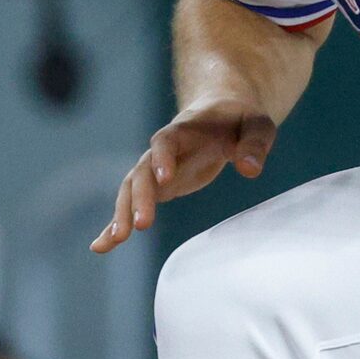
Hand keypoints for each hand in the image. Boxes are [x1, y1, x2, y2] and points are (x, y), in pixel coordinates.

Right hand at [92, 99, 278, 251]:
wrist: (220, 112)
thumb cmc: (239, 120)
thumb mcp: (257, 126)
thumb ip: (254, 145)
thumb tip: (250, 170)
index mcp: (184, 130)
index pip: (165, 142)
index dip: (162, 159)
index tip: (164, 180)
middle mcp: (161, 150)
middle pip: (142, 172)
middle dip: (139, 198)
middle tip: (140, 226)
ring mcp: (155, 168)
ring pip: (131, 190)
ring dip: (121, 214)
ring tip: (113, 242)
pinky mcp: (156, 186)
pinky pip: (132, 204)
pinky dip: (117, 223)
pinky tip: (102, 246)